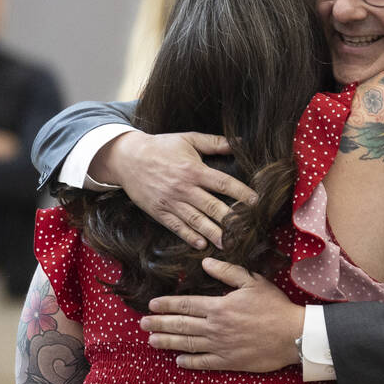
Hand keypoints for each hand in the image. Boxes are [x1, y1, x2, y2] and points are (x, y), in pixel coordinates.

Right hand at [92, 131, 256, 249]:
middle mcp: (184, 188)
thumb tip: (238, 143)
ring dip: (214, 234)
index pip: (224, 183)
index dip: (242, 193)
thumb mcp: (187, 138)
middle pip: (213, 207)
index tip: (256, 202)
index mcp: (194, 169)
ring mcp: (171, 202)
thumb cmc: (161, 147)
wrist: (127, 158)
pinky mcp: (159, 211)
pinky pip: (177, 227)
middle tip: (247, 231)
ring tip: (229, 244)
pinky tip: (202, 245)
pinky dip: (189, 237)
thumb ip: (214, 142)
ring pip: (197, 221)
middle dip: (231, 220)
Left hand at [140, 257, 303, 372]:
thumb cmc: (275, 306)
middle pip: (181, 325)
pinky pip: (204, 363)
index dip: (167, 305)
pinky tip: (178, 360)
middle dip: (159, 323)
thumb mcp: (253, 281)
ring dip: (167, 342)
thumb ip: (227, 271)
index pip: (186, 305)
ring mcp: (220, 346)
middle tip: (143, 324)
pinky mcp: (229, 362)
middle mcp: (215, 327)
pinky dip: (189, 362)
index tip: (152, 305)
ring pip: (187, 344)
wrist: (293, 335)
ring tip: (152, 341)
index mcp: (219, 306)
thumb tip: (205, 262)